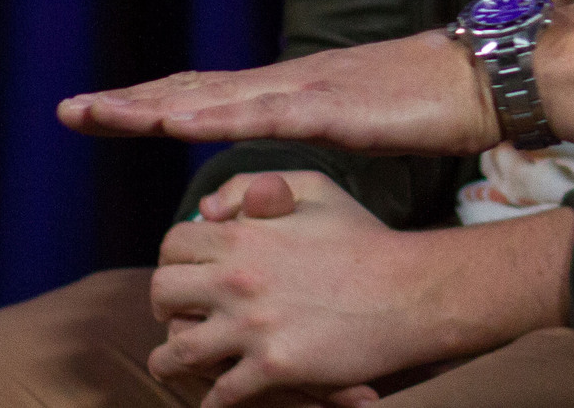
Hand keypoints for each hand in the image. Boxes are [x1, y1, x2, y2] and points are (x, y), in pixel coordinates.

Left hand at [57, 31, 498, 156]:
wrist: (485, 77)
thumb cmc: (436, 102)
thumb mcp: (369, 120)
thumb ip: (331, 125)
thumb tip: (306, 144)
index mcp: (298, 87)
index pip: (212, 94)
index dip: (157, 101)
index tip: (107, 110)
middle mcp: (290, 81)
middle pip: (194, 91)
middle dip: (130, 102)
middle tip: (70, 110)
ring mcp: (306, 90)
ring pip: (211, 99)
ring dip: (149, 107)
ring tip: (96, 112)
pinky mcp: (330, 108)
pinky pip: (259, 116)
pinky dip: (210, 119)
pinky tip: (174, 124)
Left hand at [148, 171, 573, 407]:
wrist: (409, 291)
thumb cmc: (365, 238)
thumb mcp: (315, 190)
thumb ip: (255, 187)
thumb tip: (208, 208)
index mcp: (244, 234)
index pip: (175, 243)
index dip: (177, 258)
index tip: (190, 273)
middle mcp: (238, 278)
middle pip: (163, 294)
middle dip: (166, 307)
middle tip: (182, 317)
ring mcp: (253, 326)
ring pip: (176, 352)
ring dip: (171, 362)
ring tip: (179, 366)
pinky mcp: (273, 368)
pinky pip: (220, 395)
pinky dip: (214, 401)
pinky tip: (221, 397)